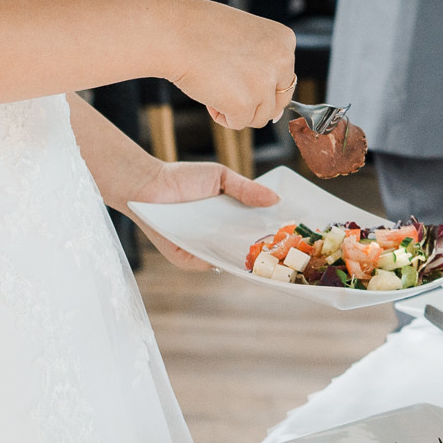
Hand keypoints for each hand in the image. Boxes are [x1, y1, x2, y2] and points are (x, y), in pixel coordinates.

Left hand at [120, 159, 279, 271]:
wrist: (151, 184)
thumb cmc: (184, 178)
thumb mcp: (222, 178)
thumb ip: (248, 189)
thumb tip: (277, 199)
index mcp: (227, 221)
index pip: (253, 232)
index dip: (272, 233)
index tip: (291, 233)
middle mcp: (215, 239)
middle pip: (244, 250)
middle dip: (265, 251)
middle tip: (287, 249)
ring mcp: (201, 250)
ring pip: (228, 260)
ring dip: (245, 260)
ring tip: (266, 256)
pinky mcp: (185, 258)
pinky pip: (206, 264)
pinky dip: (219, 262)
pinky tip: (233, 257)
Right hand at [163, 0, 296, 131]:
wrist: (173, 33)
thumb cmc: (202, 31)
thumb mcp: (245, 39)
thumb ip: (264, 66)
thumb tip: (276, 112)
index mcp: (284, 40)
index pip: (283, 77)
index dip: (256, 79)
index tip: (235, 68)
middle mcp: (283, 61)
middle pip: (277, 101)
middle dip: (252, 98)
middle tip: (225, 80)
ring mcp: (265, 83)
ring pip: (259, 116)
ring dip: (237, 107)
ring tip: (215, 84)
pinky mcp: (245, 104)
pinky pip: (239, 123)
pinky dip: (222, 115)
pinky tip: (209, 94)